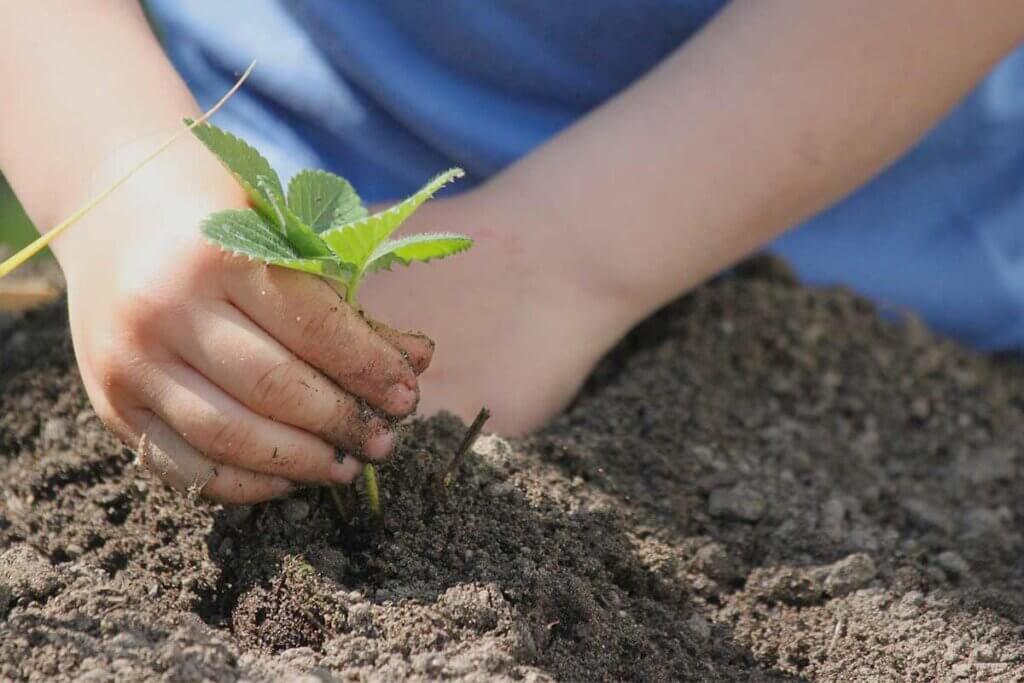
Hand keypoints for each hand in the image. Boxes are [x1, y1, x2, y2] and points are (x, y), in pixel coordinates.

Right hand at [54, 143, 432, 502]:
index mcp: (216, 253)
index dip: (368, 368)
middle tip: (384, 441)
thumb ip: (344, 303)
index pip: (312, 326)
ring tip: (346, 466)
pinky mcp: (111, 403)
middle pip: (273, 387)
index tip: (406, 395)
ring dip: (301, 461)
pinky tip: (288, 478)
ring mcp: (130, 361)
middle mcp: (164, 308)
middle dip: (341, 422)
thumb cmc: (220, 219)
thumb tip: (417, 362)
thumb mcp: (284, 238)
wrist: (112, 209)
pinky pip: (184, 467)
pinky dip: (244, 483)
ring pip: (228, 435)